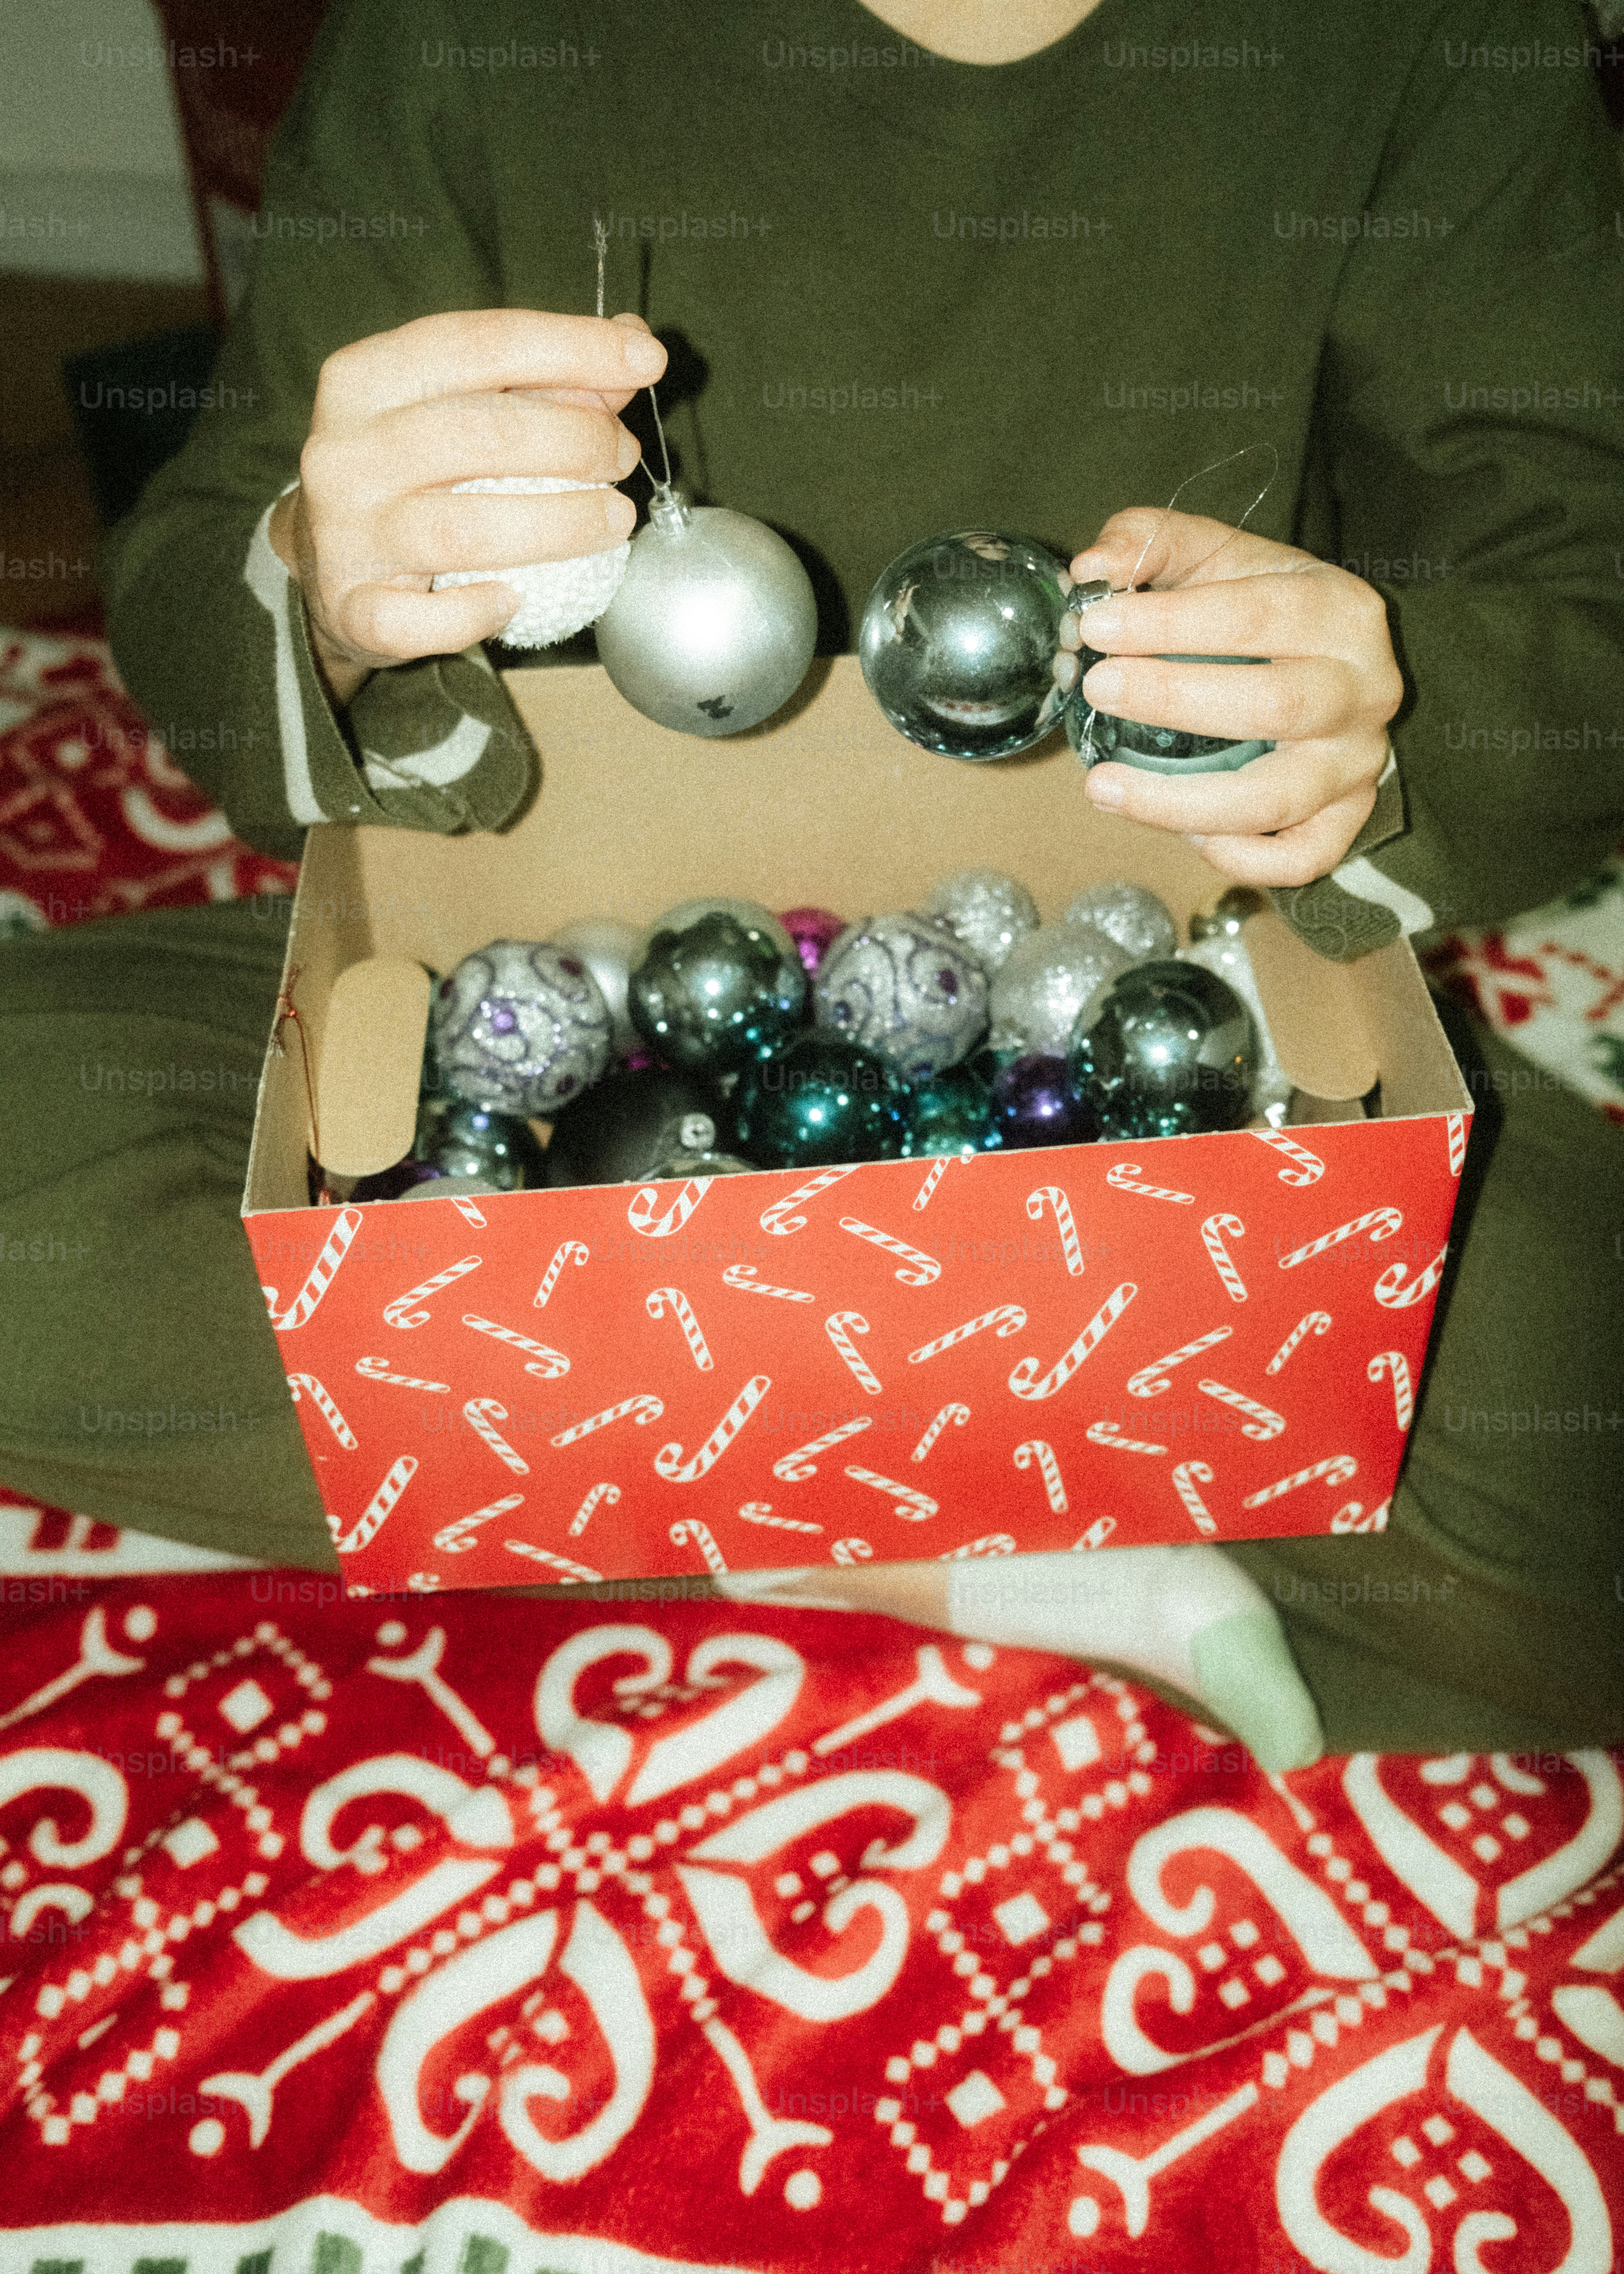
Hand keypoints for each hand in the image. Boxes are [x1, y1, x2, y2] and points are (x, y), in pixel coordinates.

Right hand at [268, 308, 667, 704]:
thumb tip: (633, 346)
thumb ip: (548, 379)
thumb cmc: (416, 476)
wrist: (330, 565)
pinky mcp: (351, 608)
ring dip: (561, 526)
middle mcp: (344, 450)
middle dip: (578, 442)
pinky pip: (418, 621)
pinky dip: (475, 615)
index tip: (647, 359)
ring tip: (613, 520)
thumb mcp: (467, 409)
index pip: (480, 343)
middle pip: (481, 434)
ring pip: (465, 531)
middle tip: (623, 458)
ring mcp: (345, 533)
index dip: (572, 347)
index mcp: (365, 378)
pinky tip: (513, 599)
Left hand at [1061, 508, 1404, 887]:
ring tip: (1101, 786)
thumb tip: (1091, 569)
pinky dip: (1240, 859)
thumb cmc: (1260, 607)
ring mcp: (1358, 762)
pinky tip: (1185, 835)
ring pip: (1275, 799)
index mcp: (1340, 611)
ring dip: (1178, 800)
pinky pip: (1301, 857)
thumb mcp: (1214, 556)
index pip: (1258, 615)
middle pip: (1275, 707)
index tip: (1098, 625)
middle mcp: (1365, 689)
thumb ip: (1152, 543)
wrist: (1325, 658)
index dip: (1172, 624)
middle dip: (1174, 701)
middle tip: (1096, 688)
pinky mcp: (1347, 817)